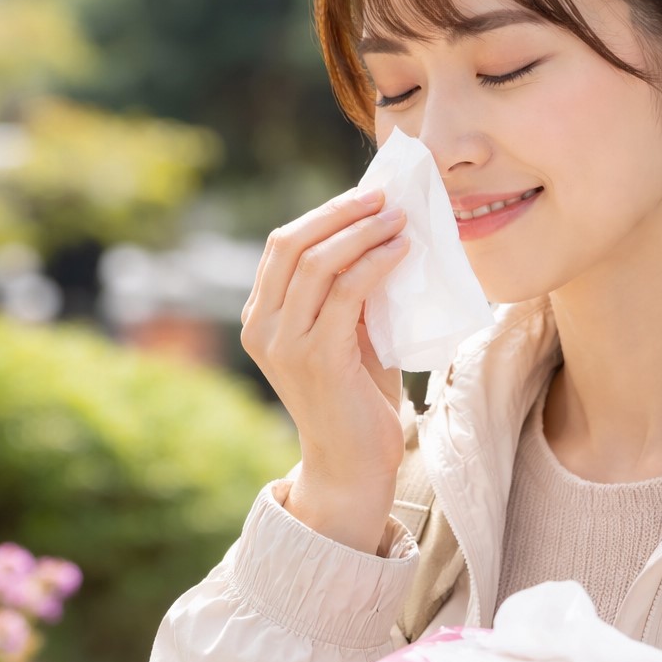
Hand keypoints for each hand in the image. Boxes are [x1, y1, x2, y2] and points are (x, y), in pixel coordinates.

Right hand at [239, 186, 411, 552]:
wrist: (353, 465)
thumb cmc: (357, 398)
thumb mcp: (346, 335)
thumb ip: (348, 293)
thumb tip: (381, 234)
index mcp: (259, 319)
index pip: (282, 247)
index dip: (323, 214)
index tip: (365, 197)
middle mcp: (262, 329)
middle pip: (292, 244)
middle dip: (341, 212)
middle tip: (384, 197)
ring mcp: (284, 344)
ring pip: (319, 262)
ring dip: (363, 232)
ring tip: (399, 219)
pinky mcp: (317, 358)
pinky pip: (346, 292)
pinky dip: (376, 263)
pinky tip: (401, 251)